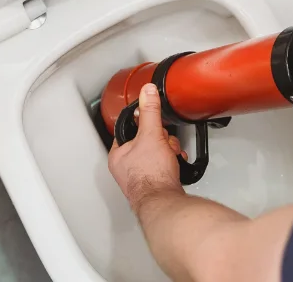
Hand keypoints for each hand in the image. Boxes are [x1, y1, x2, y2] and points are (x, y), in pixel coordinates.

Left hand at [108, 84, 187, 212]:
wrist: (164, 201)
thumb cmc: (151, 175)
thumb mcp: (151, 134)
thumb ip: (149, 111)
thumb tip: (147, 91)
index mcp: (118, 154)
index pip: (130, 129)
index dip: (144, 124)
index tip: (153, 124)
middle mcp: (126, 167)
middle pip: (146, 139)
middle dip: (161, 139)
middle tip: (164, 144)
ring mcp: (139, 176)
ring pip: (156, 151)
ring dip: (168, 150)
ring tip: (170, 156)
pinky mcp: (154, 183)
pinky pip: (163, 164)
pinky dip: (171, 162)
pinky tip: (174, 164)